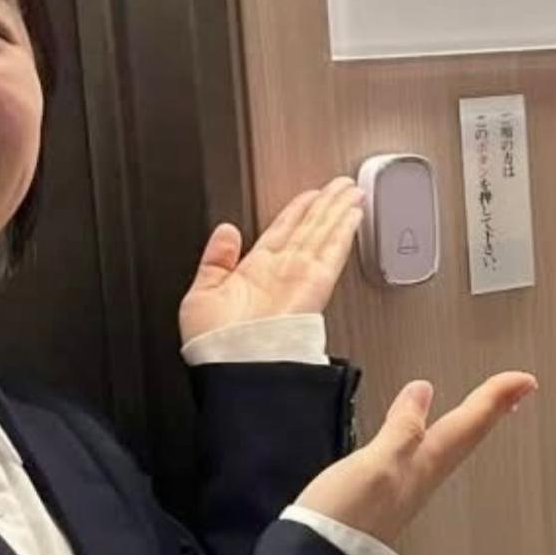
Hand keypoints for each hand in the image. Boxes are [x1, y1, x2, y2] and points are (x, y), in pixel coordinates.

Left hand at [179, 177, 364, 345]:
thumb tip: (225, 231)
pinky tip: (353, 213)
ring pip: (323, 232)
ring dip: (339, 209)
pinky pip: (333, 249)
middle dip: (326, 205)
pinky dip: (344, 229)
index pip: (282, 232)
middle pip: (309, 228)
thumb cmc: (215, 344)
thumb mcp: (201, 292)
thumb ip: (215, 259)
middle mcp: (281, 273)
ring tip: (351, 190)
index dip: (297, 211)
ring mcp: (300, 276)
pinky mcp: (316, 283)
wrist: (234, 368)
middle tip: (341, 186)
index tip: (311, 195)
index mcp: (254, 274)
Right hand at [295, 372, 537, 544]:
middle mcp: (422, 476)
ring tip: (484, 408)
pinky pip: (425, 458)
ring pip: (450, 447)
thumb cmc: (347, 518)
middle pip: (467, 437)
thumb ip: (402, 429)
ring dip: (470, 423)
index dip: (496, 397)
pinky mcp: (386, 497)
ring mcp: (406, 489)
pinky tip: (427, 438)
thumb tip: (423, 392)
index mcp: (425, 464)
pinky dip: (436, 439)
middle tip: (517, 390)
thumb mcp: (377, 464)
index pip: (469, 424)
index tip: (525, 379)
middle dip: (492, 409)